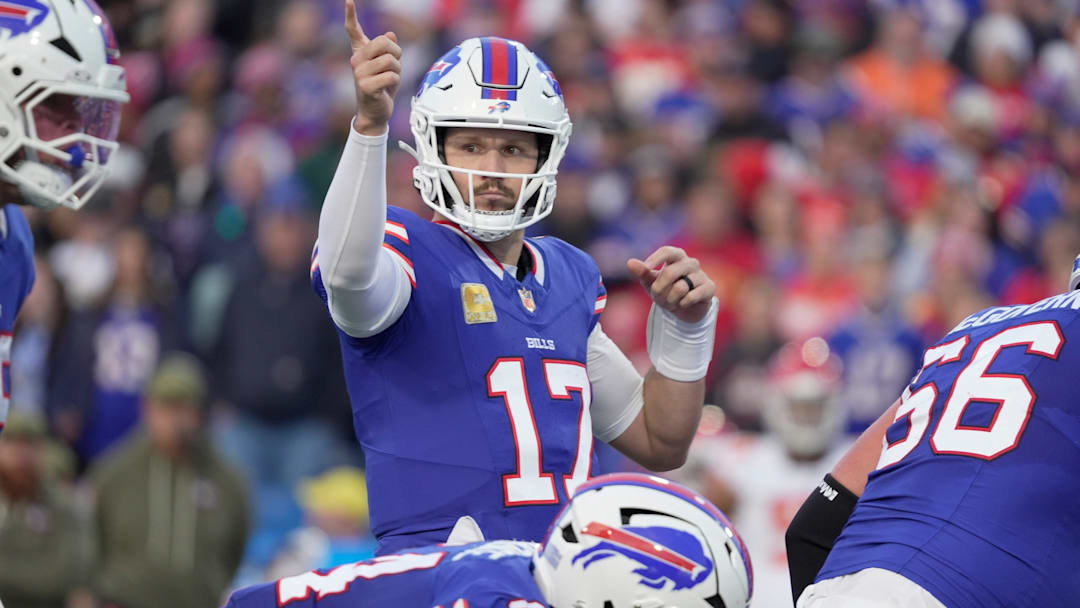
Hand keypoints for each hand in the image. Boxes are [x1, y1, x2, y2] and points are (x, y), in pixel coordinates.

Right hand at [345, 0, 401, 134]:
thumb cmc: (383, 88)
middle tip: (394, 66)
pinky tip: (387, 90)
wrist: (375, 113)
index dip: (351, 15)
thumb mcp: (389, 66)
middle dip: (396, 54)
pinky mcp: (365, 86)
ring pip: (390, 60)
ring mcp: (359, 73)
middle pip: (384, 43)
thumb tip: (390, 35)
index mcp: (360, 53)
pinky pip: (391, 75)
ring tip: (390, 80)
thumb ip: (389, 50)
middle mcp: (356, 60)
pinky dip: (395, 82)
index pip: (353, 30)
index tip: (349, 0)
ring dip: (397, 71)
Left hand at [627, 246, 715, 323]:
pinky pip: (692, 296)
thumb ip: (642, 272)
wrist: (684, 307)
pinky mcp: (709, 287)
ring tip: (671, 302)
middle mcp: (690, 262)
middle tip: (657, 298)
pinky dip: (683, 304)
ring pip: (681, 287)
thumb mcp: (651, 282)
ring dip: (671, 299)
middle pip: (670, 272)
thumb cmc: (666, 289)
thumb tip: (630, 262)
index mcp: (676, 256)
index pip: (667, 251)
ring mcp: (701, 274)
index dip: (656, 258)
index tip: (647, 268)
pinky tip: (683, 304)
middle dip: (659, 288)